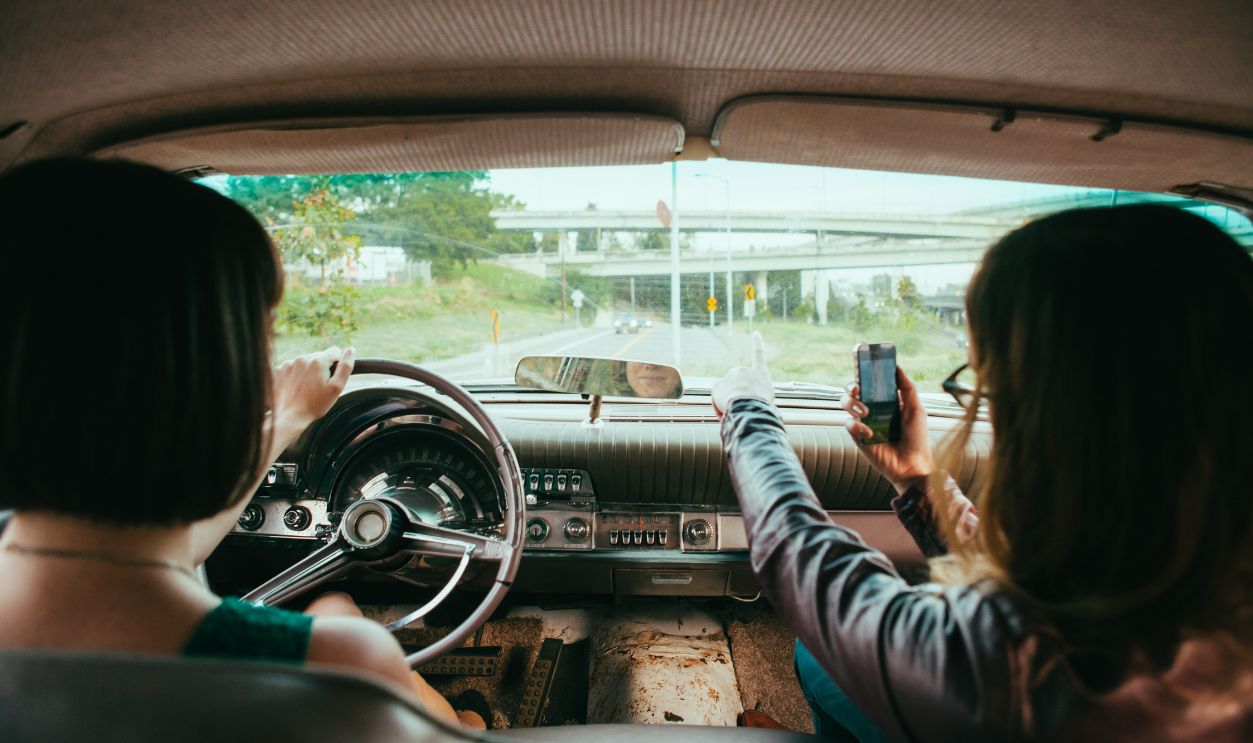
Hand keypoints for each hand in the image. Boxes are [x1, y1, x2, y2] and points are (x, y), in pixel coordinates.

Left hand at [271, 346, 354, 446]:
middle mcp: (302, 358)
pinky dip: (295, 374)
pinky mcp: (278, 370)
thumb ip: (346, 366)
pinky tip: (295, 387)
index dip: (336, 364)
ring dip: (307, 370)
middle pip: (318, 357)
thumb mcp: (336, 387)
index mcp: (318, 361)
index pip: (334, 352)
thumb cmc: (316, 404)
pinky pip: (292, 367)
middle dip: (321, 368)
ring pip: (304, 362)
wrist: (290, 417)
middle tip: (318, 386)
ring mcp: (288, 364)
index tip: (331, 378)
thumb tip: (351, 349)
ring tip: (306, 388)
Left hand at [712, 332, 773, 416]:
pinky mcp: (718, 384)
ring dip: (730, 401)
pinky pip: (718, 398)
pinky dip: (720, 405)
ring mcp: (731, 376)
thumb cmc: (762, 408)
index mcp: (760, 373)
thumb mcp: (766, 399)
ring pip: (727, 392)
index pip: (759, 354)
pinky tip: (728, 409)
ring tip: (738, 409)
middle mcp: (744, 371)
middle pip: (737, 383)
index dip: (757, 343)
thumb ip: (755, 394)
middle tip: (743, 406)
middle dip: (737, 393)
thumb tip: (742, 398)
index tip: (755, 333)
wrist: (751, 407)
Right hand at [843, 366, 932, 493]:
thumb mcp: (916, 410)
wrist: (913, 465)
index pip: (869, 384)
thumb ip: (907, 388)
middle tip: (858, 390)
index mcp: (885, 402)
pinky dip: (856, 425)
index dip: (863, 376)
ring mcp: (863, 423)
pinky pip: (848, 425)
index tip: (863, 370)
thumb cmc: (917, 439)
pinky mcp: (858, 438)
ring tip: (866, 412)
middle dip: (851, 388)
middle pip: (852, 392)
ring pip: (845, 405)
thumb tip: (897, 368)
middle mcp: (872, 410)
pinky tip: (869, 432)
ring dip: (852, 404)